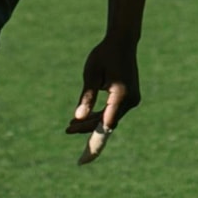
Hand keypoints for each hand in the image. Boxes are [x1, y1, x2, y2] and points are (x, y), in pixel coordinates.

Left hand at [69, 35, 139, 163]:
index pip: (104, 124)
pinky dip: (98, 116)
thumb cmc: (104, 55)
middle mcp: (130, 101)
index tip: (82, 155)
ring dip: (91, 123)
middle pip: (106, 123)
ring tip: (69, 126)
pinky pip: (112, 113)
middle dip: (86, 130)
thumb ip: (86, 97)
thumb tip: (78, 117)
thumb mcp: (91, 74)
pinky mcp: (129, 99)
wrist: (123, 42)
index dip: (91, 139)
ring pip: (109, 119)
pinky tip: (80, 118)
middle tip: (66, 131)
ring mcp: (131, 101)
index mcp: (121, 95)